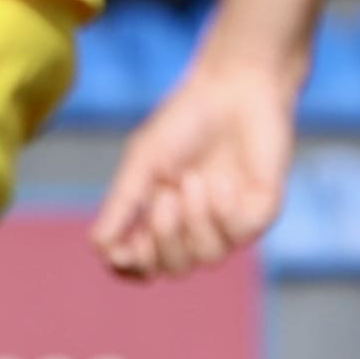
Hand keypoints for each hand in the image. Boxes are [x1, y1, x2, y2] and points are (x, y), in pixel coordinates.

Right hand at [94, 47, 298, 281]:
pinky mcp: (261, 210)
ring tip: (192, 181)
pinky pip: (240, 233)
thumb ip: (121, 206)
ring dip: (194, 222)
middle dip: (163, 240)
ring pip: (207, 257)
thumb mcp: (142, 164)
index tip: (122, 249)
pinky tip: (221, 180)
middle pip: (172, 268)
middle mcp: (193, 225)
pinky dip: (223, 210)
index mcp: (157, 216)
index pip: (141, 264)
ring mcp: (228, 220)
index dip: (130, 266)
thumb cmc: (183, 122)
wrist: (234, 90)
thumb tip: (98, 247)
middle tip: (162, 201)